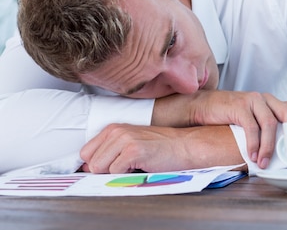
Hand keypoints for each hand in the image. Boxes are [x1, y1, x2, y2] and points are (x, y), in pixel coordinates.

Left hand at [80, 123, 244, 173]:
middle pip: (91, 164)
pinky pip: (115, 172)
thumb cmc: (160, 149)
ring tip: (134, 165)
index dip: (97, 165)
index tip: (111, 167)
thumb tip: (87, 169)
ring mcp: (124, 139)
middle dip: (106, 171)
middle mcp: (116, 131)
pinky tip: (141, 166)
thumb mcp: (130, 145)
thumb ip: (108, 153)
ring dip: (116, 173)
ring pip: (100, 168)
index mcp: (113, 128)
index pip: (85, 153)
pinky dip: (126, 175)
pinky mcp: (133, 150)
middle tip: (127, 166)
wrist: (185, 146)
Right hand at [188, 91, 286, 168]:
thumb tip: (283, 149)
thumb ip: (268, 129)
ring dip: (269, 146)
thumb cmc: (230, 116)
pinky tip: (253, 154)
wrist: (204, 107)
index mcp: (273, 102)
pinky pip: (252, 127)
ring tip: (265, 162)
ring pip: (270, 124)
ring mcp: (254, 100)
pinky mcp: (240, 105)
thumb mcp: (253, 120)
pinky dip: (254, 143)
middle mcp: (267, 99)